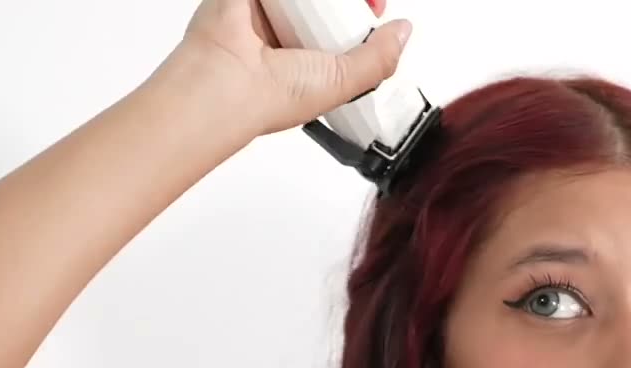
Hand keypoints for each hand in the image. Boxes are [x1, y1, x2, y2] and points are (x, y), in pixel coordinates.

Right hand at [175, 0, 412, 138]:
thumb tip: (403, 32)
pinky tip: (298, 0)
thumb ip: (379, 58)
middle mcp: (288, 35)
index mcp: (310, 62)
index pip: (343, 28)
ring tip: (324, 3)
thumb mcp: (346, 81)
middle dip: (345, 2)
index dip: (363, 14)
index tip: (376, 5)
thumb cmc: (276, 93)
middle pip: (323, 5)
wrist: (226, 81)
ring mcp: (265, 10)